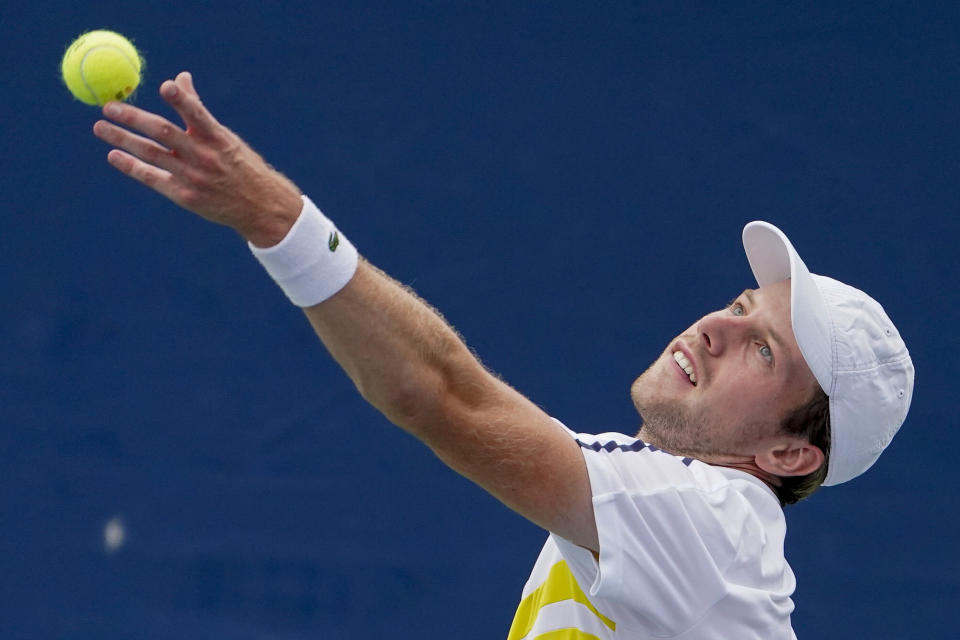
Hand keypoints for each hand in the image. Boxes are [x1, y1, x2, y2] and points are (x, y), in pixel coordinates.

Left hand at [93, 71, 302, 246]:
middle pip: (164, 133)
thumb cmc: (238, 164)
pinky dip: (131, 166)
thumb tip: (179, 78)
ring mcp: (193, 177)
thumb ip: (197, 108)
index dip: (182, 100)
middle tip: (109, 106)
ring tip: (100, 127)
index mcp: (217, 137)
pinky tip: (114, 155)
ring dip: (123, 139)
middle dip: (134, 118)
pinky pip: (152, 178)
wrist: (257, 206)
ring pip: (151, 154)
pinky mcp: (184, 196)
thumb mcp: (224, 136)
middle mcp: (204, 156)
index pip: (198, 114)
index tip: (165, 86)